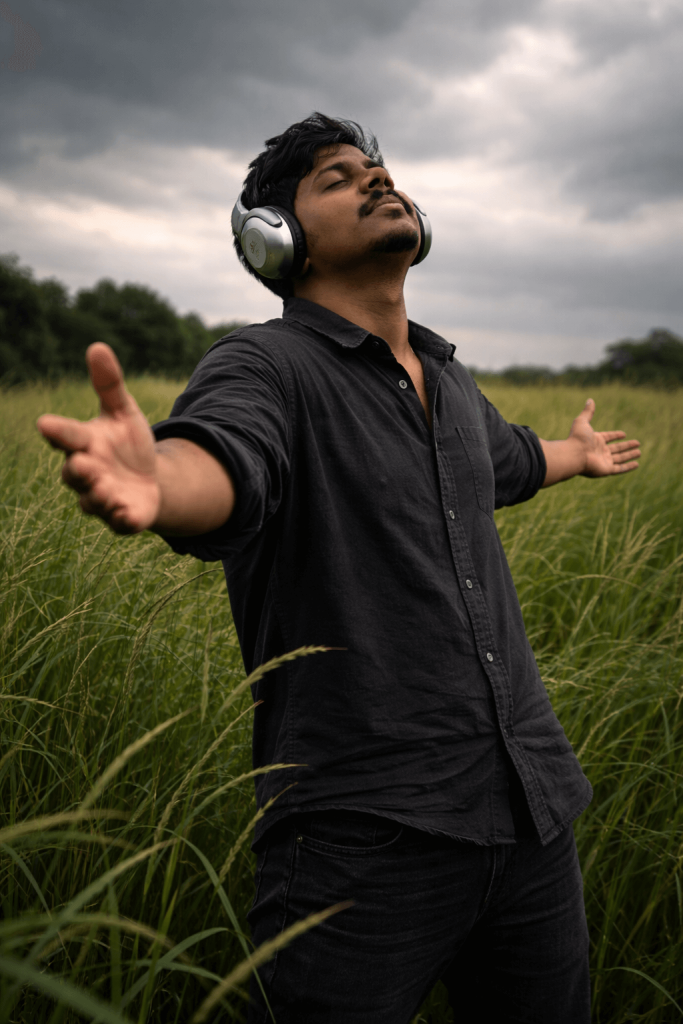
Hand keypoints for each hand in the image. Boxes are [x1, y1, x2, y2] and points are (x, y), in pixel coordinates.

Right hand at [37, 343, 160, 533]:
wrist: (151, 479)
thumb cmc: (128, 442)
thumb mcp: (123, 411)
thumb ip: (110, 384)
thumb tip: (97, 346)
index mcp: (85, 442)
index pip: (66, 435)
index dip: (56, 430)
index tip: (44, 423)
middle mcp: (87, 471)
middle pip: (73, 472)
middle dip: (77, 469)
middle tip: (83, 462)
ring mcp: (101, 497)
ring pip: (91, 500)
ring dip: (98, 495)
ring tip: (107, 488)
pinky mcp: (121, 517)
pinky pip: (118, 522)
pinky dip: (123, 519)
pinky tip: (129, 515)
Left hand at [569, 398, 640, 476]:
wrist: (574, 454)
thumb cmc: (577, 438)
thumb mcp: (582, 421)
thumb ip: (588, 412)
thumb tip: (590, 400)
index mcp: (595, 441)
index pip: (608, 437)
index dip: (615, 435)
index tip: (624, 434)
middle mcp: (599, 451)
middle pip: (616, 448)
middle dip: (626, 446)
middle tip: (637, 443)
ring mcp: (603, 461)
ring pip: (619, 458)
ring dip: (629, 455)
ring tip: (639, 452)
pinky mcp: (606, 470)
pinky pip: (620, 469)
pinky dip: (628, 467)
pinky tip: (637, 464)